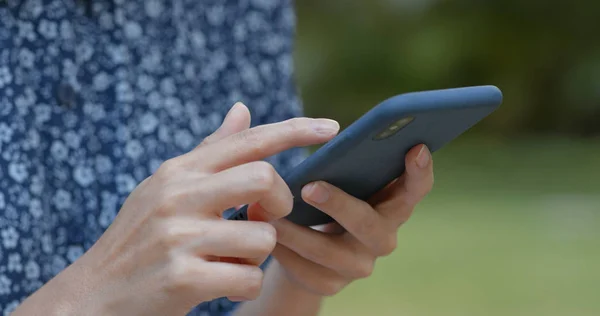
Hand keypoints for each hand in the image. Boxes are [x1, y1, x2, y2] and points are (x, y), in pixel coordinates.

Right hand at [13, 103, 339, 315]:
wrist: (92, 297)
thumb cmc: (139, 240)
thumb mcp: (166, 188)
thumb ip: (210, 152)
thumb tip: (243, 109)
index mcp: (178, 171)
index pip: (248, 141)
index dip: (294, 131)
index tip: (332, 128)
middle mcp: (177, 196)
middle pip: (264, 179)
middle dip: (279, 203)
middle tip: (265, 218)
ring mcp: (178, 237)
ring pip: (263, 237)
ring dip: (256, 256)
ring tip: (227, 260)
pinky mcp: (182, 278)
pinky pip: (249, 278)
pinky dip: (244, 286)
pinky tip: (219, 285)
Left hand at [271, 144, 433, 296]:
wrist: (306, 244)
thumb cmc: (326, 197)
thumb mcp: (337, 176)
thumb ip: (340, 157)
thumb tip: (319, 126)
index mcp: (392, 205)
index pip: (416, 189)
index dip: (420, 171)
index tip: (415, 147)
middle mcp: (382, 238)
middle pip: (369, 224)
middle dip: (340, 205)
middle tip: (310, 187)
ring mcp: (358, 265)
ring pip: (329, 252)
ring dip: (296, 231)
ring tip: (265, 211)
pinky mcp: (330, 285)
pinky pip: (305, 270)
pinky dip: (282, 251)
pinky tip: (264, 234)